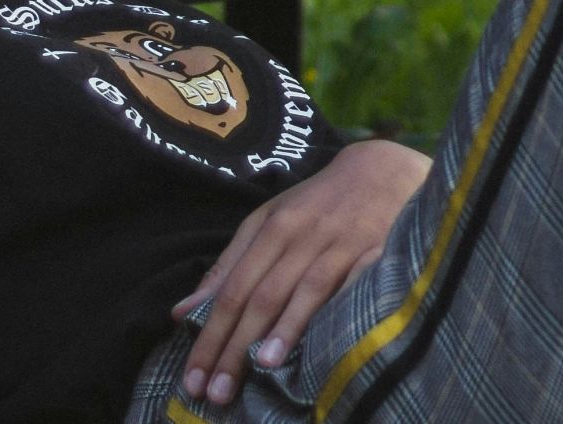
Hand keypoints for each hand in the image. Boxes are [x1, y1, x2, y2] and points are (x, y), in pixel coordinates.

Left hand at [171, 139, 430, 405]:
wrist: (381, 170)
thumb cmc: (316, 203)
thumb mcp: (266, 222)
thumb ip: (228, 266)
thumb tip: (181, 313)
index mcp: (271, 228)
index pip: (232, 290)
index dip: (210, 335)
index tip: (192, 378)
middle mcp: (301, 236)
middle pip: (261, 296)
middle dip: (235, 346)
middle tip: (216, 393)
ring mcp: (340, 244)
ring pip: (304, 291)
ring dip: (282, 330)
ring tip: (261, 369)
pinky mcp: (377, 251)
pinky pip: (354, 286)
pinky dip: (337, 312)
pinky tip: (326, 342)